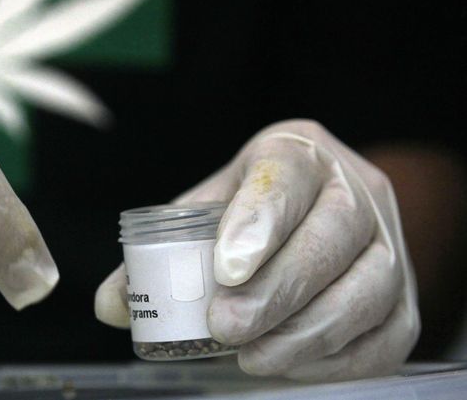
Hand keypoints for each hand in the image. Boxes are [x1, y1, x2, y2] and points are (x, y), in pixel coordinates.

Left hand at [95, 119, 418, 379]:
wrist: (315, 213)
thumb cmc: (249, 210)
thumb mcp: (203, 210)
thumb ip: (158, 252)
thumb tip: (111, 305)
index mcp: (299, 152)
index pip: (286, 176)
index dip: (258, 223)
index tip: (225, 269)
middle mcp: (356, 189)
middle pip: (331, 236)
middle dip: (276, 290)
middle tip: (225, 326)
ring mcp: (389, 242)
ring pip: (366, 289)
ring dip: (305, 332)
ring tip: (251, 355)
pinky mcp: (404, 295)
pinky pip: (387, 333)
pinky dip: (338, 358)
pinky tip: (290, 363)